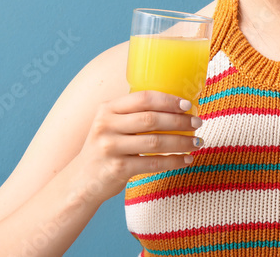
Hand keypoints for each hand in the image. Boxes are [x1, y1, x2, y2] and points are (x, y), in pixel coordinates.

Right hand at [74, 90, 202, 199]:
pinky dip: (173, 161)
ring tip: (197, 143)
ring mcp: (110, 148)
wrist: (81, 182)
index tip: (188, 105)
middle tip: (198, 123)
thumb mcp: (111, 125)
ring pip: (155, 142)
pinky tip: (186, 160)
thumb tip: (177, 107)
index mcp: (107, 108)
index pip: (143, 98)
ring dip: (181, 142)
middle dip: (179, 120)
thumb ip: (133, 114)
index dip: (168, 100)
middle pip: (151, 119)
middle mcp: (106, 125)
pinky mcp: (117, 169)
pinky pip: (153, 163)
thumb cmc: (106, 148)